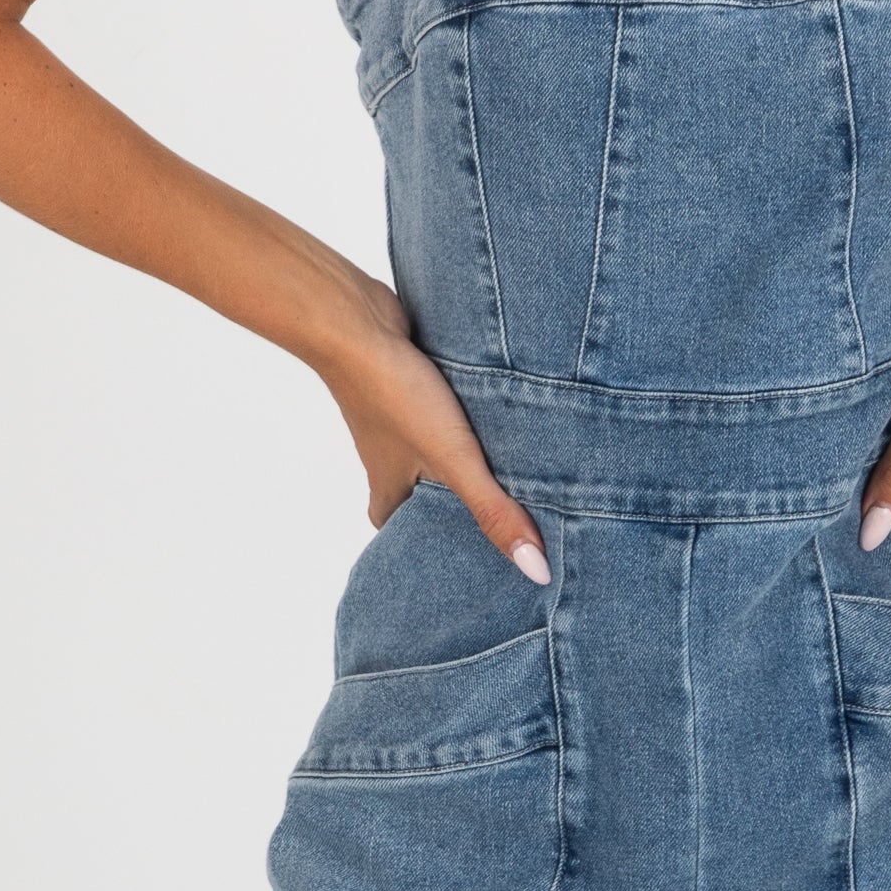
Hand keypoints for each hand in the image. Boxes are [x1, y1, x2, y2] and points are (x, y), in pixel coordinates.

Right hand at [312, 274, 552, 584]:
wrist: (354, 319)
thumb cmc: (394, 393)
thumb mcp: (454, 461)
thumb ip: (494, 511)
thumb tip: (536, 571)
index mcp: (388, 486)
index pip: (397, 530)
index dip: (420, 544)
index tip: (454, 553)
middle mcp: (387, 455)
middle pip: (417, 489)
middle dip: (449, 500)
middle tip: (495, 512)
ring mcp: (395, 415)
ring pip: (429, 447)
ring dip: (459, 455)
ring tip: (508, 462)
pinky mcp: (408, 380)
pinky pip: (437, 408)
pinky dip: (459, 414)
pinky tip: (492, 408)